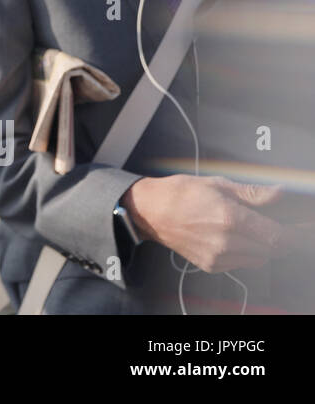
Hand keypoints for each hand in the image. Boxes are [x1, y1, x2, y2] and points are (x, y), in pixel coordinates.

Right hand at [122, 175, 294, 272]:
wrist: (150, 212)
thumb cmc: (180, 193)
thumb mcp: (217, 184)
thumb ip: (252, 193)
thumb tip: (279, 194)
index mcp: (229, 218)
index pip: (277, 235)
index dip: (295, 235)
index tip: (302, 229)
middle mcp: (226, 241)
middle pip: (272, 249)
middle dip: (280, 239)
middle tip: (278, 226)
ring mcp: (218, 256)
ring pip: (259, 258)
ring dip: (264, 247)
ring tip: (253, 230)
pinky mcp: (212, 265)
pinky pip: (243, 263)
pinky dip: (247, 253)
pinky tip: (235, 239)